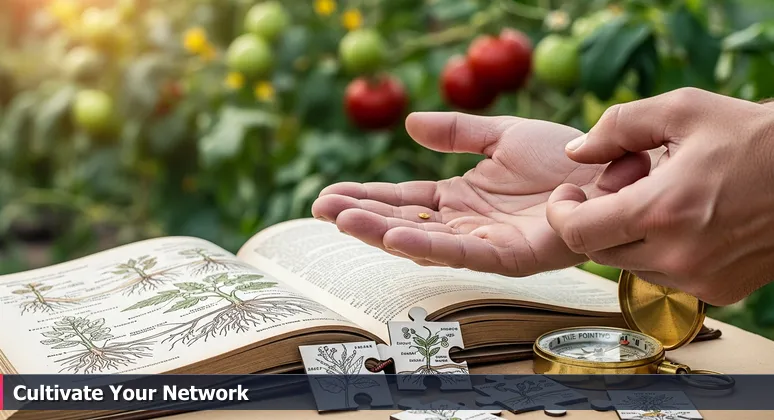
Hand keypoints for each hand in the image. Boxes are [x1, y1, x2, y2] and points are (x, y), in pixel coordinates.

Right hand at [312, 112, 649, 276]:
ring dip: (381, 231)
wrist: (614, 168)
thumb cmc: (565, 156)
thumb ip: (458, 133)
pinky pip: (463, 252)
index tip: (328, 195)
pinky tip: (393, 236)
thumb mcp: (501, 136)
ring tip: (341, 221)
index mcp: (463, 197)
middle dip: (362, 216)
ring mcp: (487, 241)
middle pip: (405, 221)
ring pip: (425, 239)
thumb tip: (410, 123)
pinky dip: (428, 245)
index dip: (367, 197)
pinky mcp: (511, 255)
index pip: (404, 199)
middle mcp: (468, 223)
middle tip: (320, 209)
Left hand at [546, 88, 773, 304]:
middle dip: (597, 220)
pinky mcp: (720, 291)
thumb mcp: (683, 111)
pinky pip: (665, 277)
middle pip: (600, 250)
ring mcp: (700, 279)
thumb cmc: (756, 138)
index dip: (562, 214)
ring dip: (630, 237)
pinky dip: (661, 252)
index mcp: (661, 211)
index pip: (576, 234)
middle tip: (621, 188)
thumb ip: (618, 127)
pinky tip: (685, 222)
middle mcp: (677, 255)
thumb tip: (574, 152)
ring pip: (631, 265)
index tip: (568, 196)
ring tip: (661, 201)